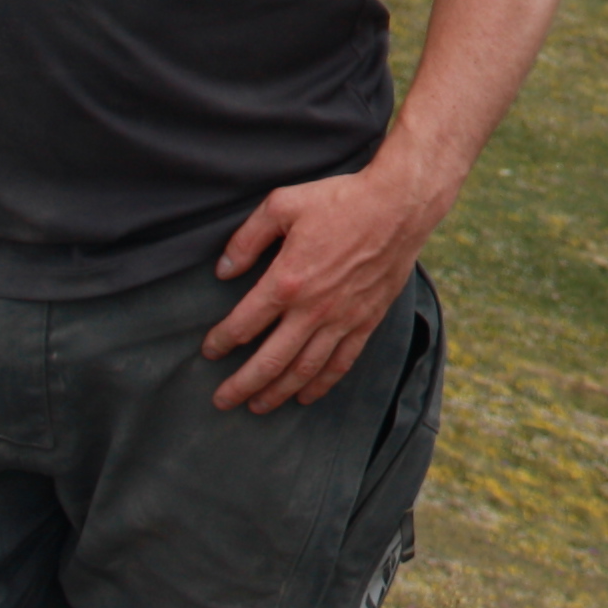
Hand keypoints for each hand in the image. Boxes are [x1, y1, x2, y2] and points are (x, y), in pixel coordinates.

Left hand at [203, 163, 440, 413]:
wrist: (398, 206)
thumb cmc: (340, 200)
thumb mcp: (283, 204)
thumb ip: (248, 238)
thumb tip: (223, 270)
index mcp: (287, 281)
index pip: (243, 324)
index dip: (220, 342)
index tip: (209, 350)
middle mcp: (313, 310)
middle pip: (269, 361)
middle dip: (242, 385)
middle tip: (223, 400)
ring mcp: (341, 320)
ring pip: (304, 370)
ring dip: (277, 393)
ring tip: (258, 406)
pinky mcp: (366, 321)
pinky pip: (341, 363)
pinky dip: (321, 385)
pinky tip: (306, 397)